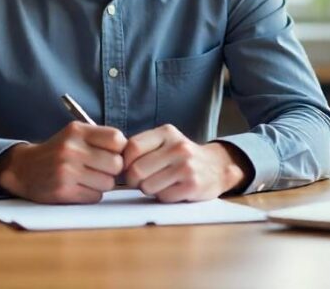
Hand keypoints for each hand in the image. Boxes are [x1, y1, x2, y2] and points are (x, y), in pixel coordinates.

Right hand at [0, 122, 126, 203]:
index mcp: (77, 131)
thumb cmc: (58, 152)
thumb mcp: (74, 135)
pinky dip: (91, 195)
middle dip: (112, 170)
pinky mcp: (63, 191)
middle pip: (116, 164)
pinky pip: (95, 196)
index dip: (120, 150)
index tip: (112, 154)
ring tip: (87, 178)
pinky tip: (78, 188)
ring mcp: (66, 171)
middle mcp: (71, 149)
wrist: (24, 169)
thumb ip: (100, 139)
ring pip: (108, 183)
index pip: (117, 139)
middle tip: (99, 169)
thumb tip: (131, 154)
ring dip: (102, 184)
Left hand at [123, 125, 249, 202]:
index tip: (128, 168)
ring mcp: (187, 166)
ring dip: (148, 189)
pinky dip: (163, 196)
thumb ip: (142, 147)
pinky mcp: (193, 186)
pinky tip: (172, 189)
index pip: (132, 147)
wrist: (216, 167)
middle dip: (133, 180)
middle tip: (140, 181)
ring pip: (147, 186)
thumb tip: (114, 163)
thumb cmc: (180, 156)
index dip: (124, 162)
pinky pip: (163, 197)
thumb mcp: (164, 142)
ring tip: (159, 183)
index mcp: (166, 133)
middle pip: (137, 170)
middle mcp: (178, 147)